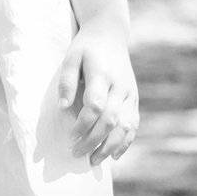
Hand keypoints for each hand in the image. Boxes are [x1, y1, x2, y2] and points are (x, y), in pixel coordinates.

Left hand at [57, 21, 139, 165]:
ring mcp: (130, 93)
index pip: (95, 105)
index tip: (70, 136)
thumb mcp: (71, 56)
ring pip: (125, 126)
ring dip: (110, 146)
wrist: (110, 34)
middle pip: (110, 120)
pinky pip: (133, 124)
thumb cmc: (86, 47)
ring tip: (94, 161)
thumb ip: (66, 81)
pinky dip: (125, 142)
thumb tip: (62, 108)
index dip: (83, 124)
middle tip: (77, 153)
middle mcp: (120, 86)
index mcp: (102, 74)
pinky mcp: (135, 99)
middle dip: (93, 140)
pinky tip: (113, 155)